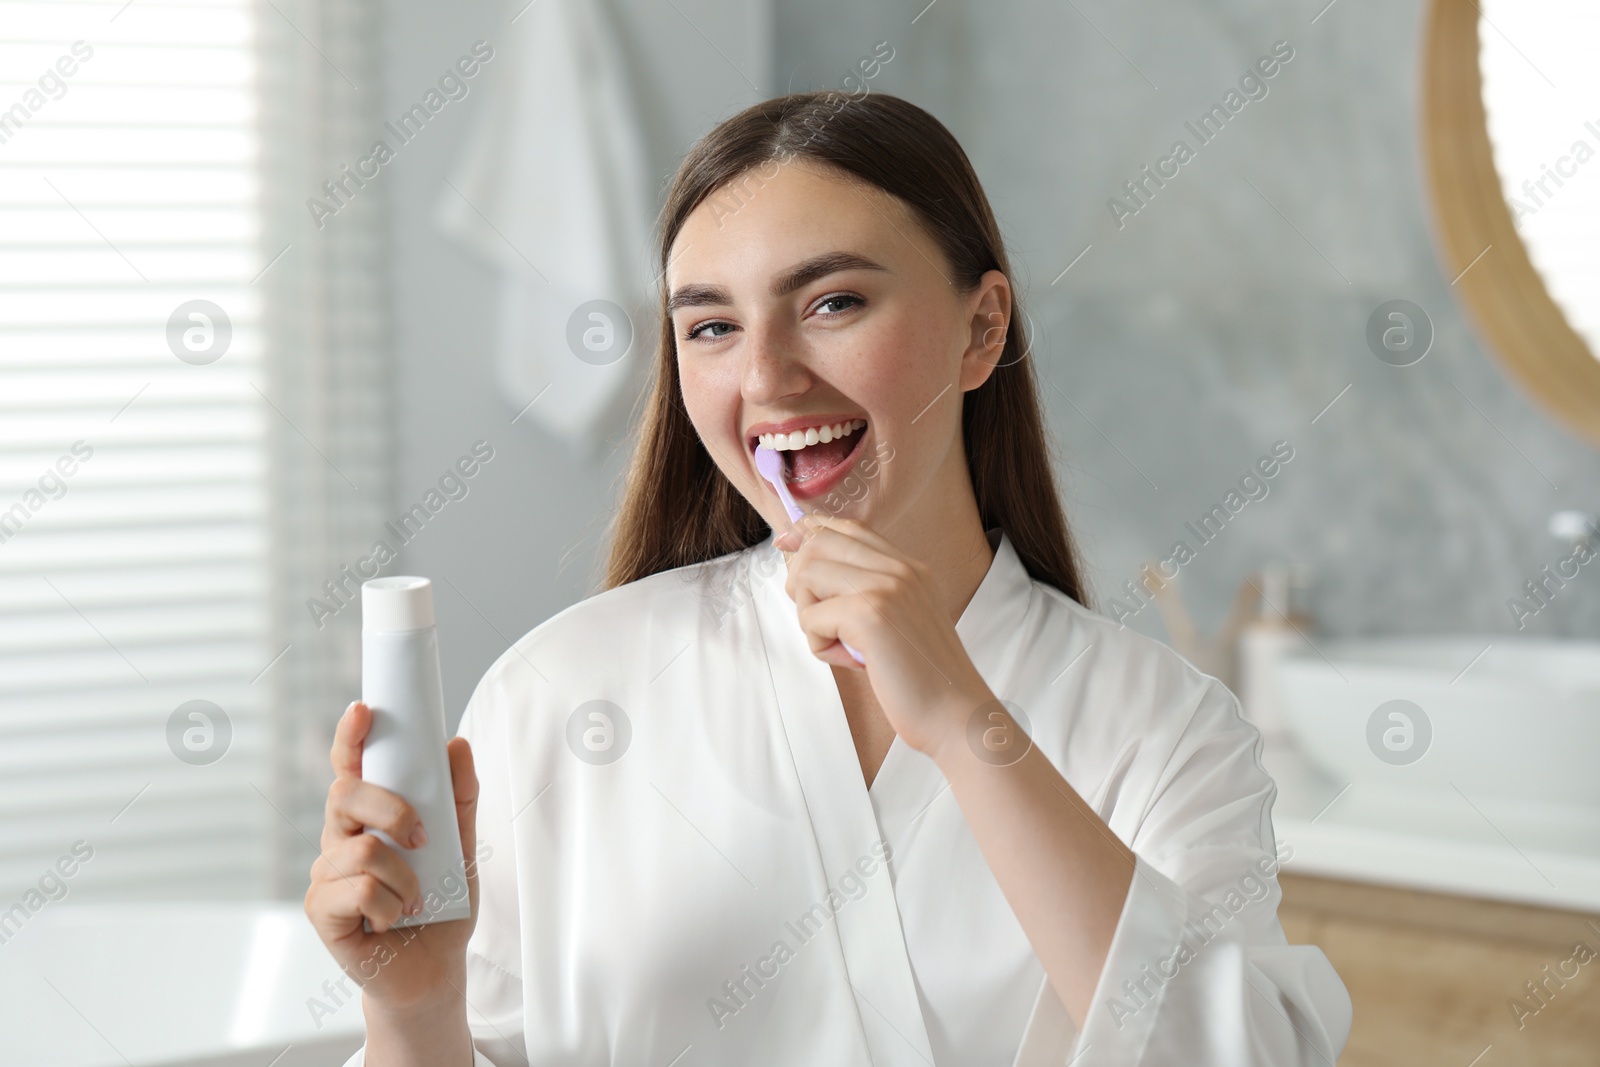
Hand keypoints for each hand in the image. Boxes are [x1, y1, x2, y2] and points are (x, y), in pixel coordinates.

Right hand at [303, 701, 479, 1016]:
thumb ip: (459, 798)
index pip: (351, 766)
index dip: (350, 737)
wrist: (433, 969)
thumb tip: (457, 744)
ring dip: (403, 877)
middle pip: (345, 794)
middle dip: (392, 809)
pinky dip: (388, 904)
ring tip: (415, 899)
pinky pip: (357, 890)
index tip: (364, 709)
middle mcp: (339, 838)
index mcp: (368, 816)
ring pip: (361, 849)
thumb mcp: (462, 846)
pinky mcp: (321, 910)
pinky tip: (392, 920)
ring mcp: (325, 874)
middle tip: (425, 839)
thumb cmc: (441, 904)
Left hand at [776, 515, 993, 753]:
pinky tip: (849, 660)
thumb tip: (806, 570)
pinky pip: (811, 617)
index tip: (788, 549)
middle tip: (820, 620)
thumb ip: (867, 593)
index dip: (810, 534)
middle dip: (801, 582)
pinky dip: (818, 644)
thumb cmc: (921, 680)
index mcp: (909, 568)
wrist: (955, 716)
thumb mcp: (900, 622)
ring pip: (807, 575)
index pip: (848, 527)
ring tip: (839, 644)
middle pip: (818, 542)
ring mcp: (887, 587)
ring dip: (809, 616)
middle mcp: (900, 569)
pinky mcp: (870, 615)